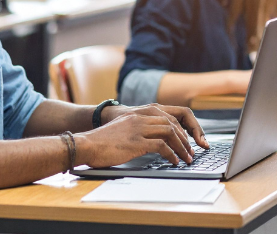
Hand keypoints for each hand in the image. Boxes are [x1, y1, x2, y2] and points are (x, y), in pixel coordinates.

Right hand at [78, 104, 208, 168]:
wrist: (85, 145)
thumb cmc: (102, 143)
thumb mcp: (122, 131)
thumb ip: (137, 132)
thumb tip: (153, 144)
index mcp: (137, 114)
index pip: (167, 116)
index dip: (181, 129)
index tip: (187, 141)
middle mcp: (139, 118)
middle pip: (172, 123)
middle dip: (185, 138)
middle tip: (191, 151)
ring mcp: (138, 128)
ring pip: (170, 133)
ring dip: (182, 147)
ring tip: (187, 158)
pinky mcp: (135, 142)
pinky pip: (161, 146)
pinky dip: (171, 154)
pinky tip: (174, 161)